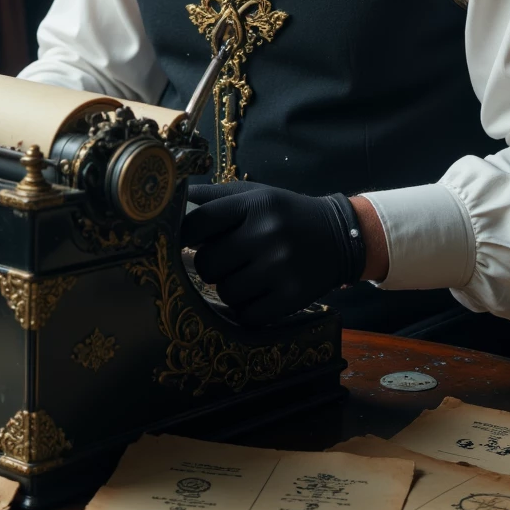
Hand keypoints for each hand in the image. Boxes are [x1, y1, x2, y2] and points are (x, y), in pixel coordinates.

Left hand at [182, 181, 367, 325]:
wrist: (340, 236)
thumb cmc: (284, 214)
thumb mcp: (255, 194)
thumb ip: (213, 197)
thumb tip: (169, 200)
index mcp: (254, 204)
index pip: (198, 223)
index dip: (185, 236)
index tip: (189, 241)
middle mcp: (267, 233)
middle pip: (206, 263)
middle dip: (210, 264)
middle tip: (225, 260)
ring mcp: (281, 267)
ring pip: (225, 291)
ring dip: (229, 287)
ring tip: (245, 275)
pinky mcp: (292, 297)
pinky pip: (247, 314)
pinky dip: (246, 308)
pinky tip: (257, 293)